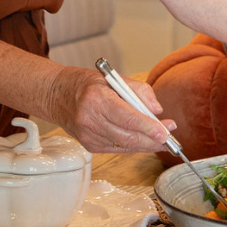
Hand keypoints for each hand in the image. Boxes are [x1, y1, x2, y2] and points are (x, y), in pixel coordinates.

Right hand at [45, 66, 176, 152]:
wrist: (56, 95)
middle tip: (170, 137)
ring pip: (125, 145)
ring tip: (162, 140)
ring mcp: (88, 136)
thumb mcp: (113, 77)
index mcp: (96, 99)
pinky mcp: (89, 146)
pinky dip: (132, 146)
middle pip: (128, 136)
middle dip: (152, 139)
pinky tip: (144, 141)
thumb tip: (156, 109)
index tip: (166, 131)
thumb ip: (138, 91)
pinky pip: (117, 148)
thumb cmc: (86, 84)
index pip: (127, 117)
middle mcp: (90, 119)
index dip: (149, 127)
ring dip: (145, 144)